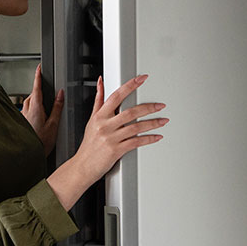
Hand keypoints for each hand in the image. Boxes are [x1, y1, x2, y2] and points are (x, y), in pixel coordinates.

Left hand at [21, 64, 63, 155]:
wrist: (27, 155)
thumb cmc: (40, 143)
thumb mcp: (53, 125)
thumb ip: (56, 108)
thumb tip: (60, 94)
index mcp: (35, 108)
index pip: (36, 87)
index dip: (38, 76)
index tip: (39, 68)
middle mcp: (26, 110)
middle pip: (32, 95)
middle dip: (39, 92)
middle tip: (46, 94)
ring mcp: (21, 116)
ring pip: (28, 103)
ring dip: (34, 102)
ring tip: (43, 110)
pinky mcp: (19, 122)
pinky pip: (25, 111)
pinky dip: (31, 111)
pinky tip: (36, 120)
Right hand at [47, 74, 166, 209]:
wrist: (83, 166)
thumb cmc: (88, 145)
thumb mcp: (91, 120)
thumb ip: (99, 100)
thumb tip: (101, 82)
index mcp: (100, 116)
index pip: (116, 96)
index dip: (130, 85)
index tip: (142, 79)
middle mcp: (105, 125)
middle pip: (130, 112)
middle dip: (148, 107)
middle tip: (160, 105)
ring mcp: (110, 138)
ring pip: (136, 127)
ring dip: (152, 123)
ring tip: (163, 121)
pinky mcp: (116, 150)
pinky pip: (136, 142)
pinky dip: (148, 139)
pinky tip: (156, 136)